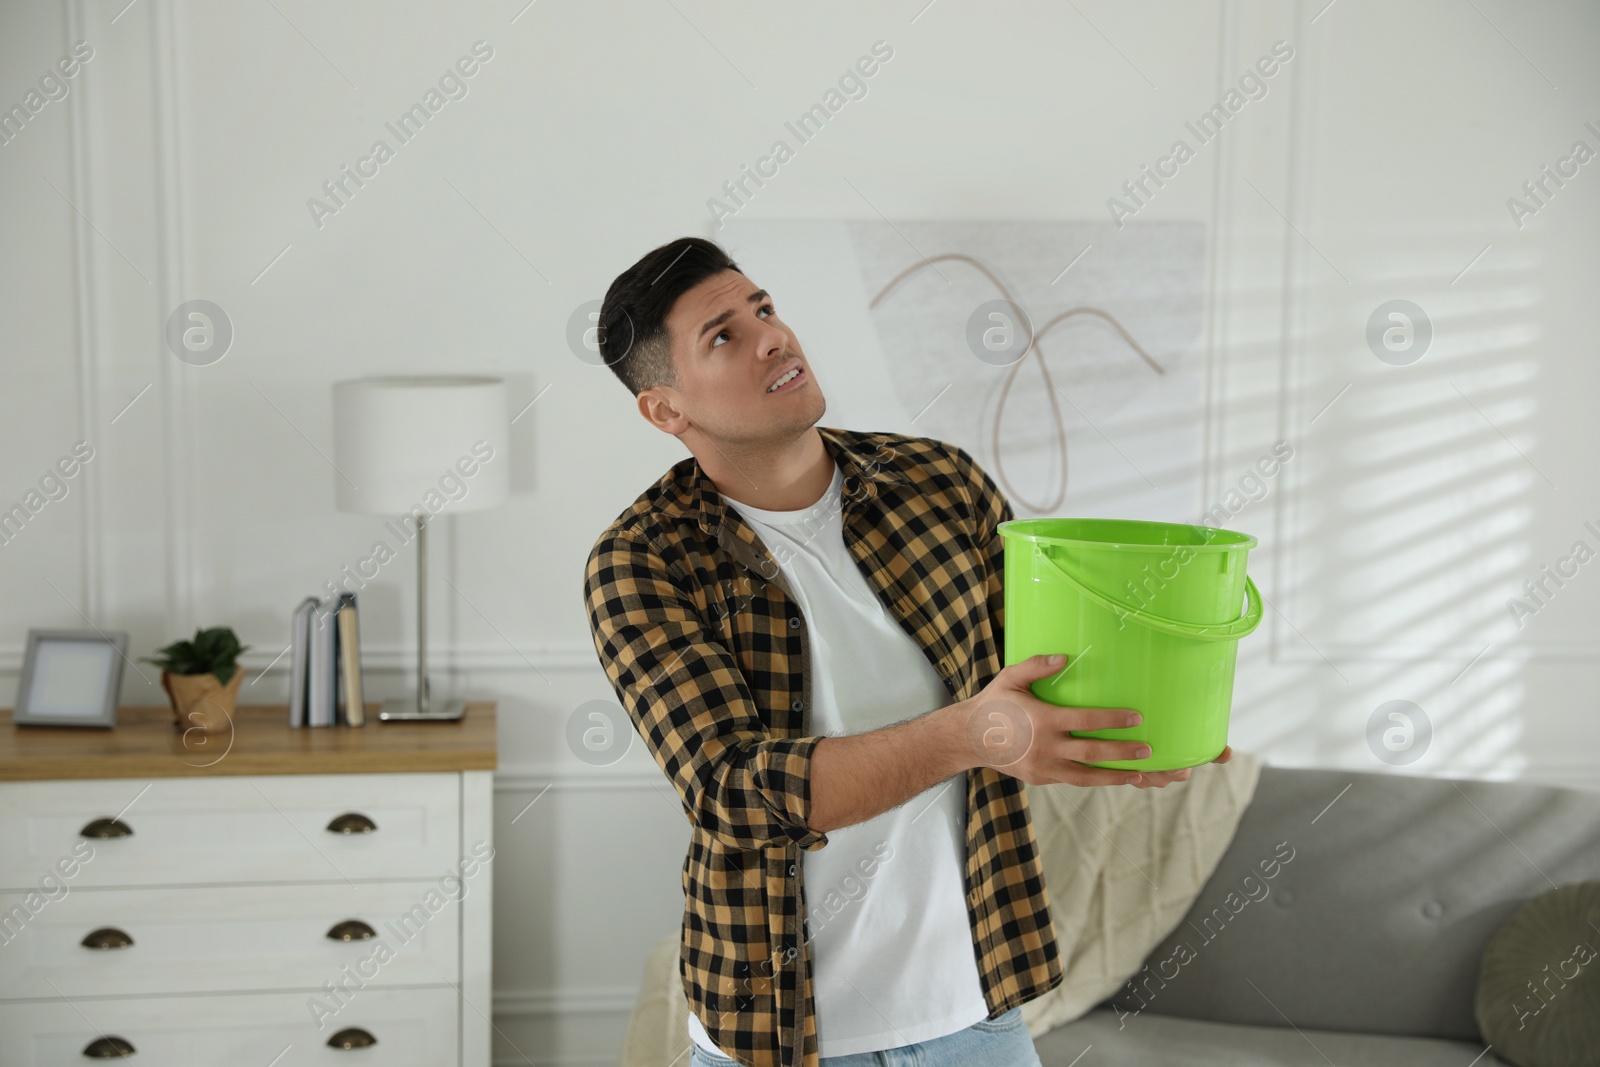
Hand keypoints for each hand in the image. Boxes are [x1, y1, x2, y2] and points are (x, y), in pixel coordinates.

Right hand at [960, 653, 1230, 788]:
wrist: (968, 738)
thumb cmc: (993, 703)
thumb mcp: (1010, 678)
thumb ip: (1036, 666)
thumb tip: (1065, 657)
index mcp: (1042, 720)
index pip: (1085, 721)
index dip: (1113, 719)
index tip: (1137, 718)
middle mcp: (1045, 747)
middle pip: (1092, 752)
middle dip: (1123, 752)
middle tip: (1148, 750)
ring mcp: (1043, 767)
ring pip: (1087, 776)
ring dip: (1116, 776)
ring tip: (1142, 775)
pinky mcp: (1041, 779)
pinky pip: (1074, 780)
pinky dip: (1096, 780)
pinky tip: (1115, 778)